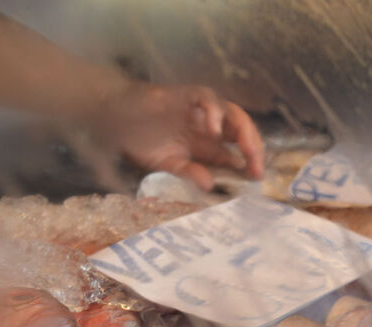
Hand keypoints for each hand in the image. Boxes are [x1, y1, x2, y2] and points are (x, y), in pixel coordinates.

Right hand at [91, 82, 264, 189]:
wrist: (113, 118)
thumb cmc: (140, 140)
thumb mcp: (167, 164)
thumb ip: (189, 172)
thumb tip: (211, 186)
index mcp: (206, 144)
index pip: (236, 153)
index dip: (249, 164)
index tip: (256, 178)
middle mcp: (207, 126)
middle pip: (241, 132)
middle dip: (253, 149)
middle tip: (257, 168)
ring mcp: (198, 110)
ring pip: (231, 113)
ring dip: (244, 130)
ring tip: (248, 150)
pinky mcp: (184, 95)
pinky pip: (206, 97)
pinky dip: (214, 111)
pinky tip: (215, 130)